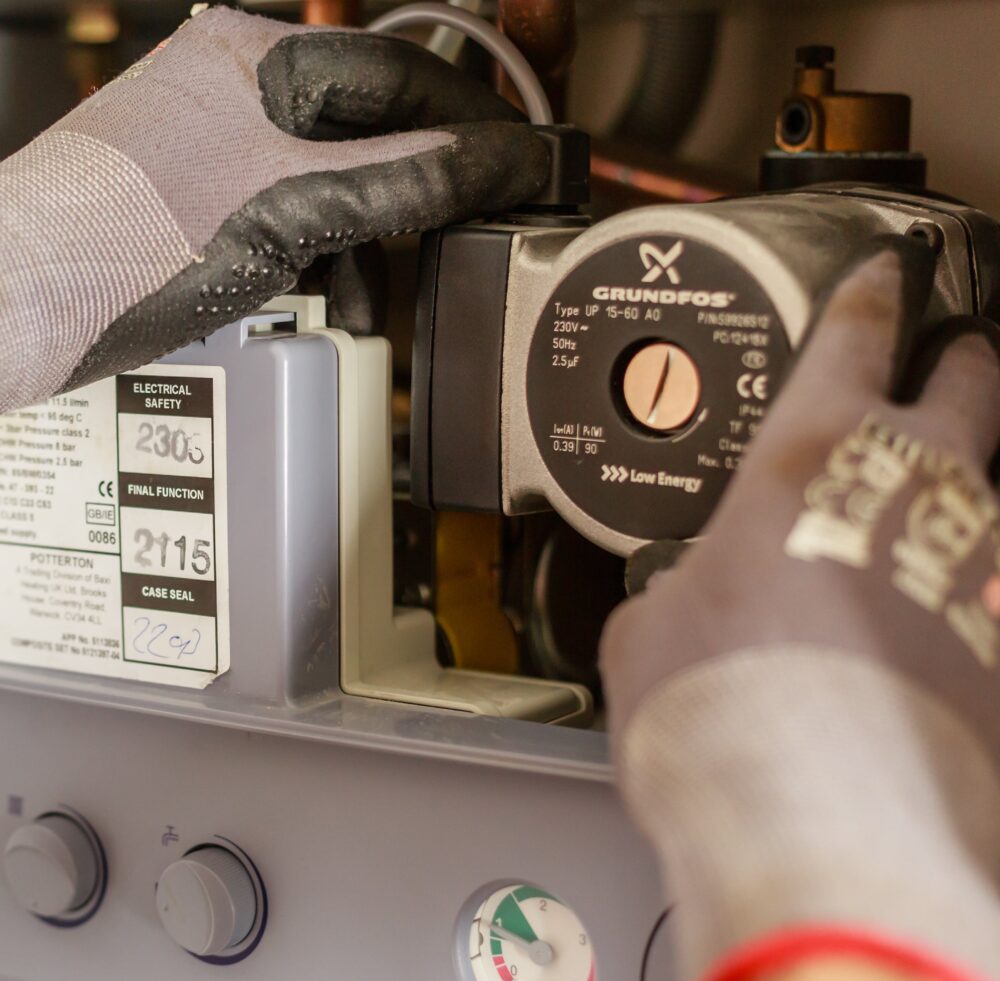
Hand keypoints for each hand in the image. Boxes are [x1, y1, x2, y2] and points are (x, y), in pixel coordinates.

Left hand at [0, 6, 547, 411]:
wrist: (23, 305)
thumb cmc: (124, 241)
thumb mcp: (291, 205)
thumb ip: (404, 177)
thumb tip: (494, 161)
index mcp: (259, 57)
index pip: (401, 75)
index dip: (471, 123)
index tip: (523, 166)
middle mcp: (240, 91)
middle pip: (372, 134)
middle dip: (417, 199)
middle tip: (459, 240)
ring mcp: (221, 149)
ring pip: (336, 186)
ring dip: (368, 248)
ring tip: (370, 304)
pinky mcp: (206, 205)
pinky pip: (295, 222)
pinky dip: (323, 264)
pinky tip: (328, 301)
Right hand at [600, 238, 999, 980]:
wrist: (813, 817)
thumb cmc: (720, 705)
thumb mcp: (651, 630)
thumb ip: (680, 590)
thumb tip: (688, 605)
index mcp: (813, 458)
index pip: (852, 338)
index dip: (870, 297)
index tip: (884, 276)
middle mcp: (916, 490)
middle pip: (970, 384)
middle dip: (963, 362)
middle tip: (956, 361)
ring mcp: (979, 568)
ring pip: (996, 493)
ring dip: (967, 497)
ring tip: (931, 524)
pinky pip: (994, 601)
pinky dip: (966, 603)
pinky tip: (934, 640)